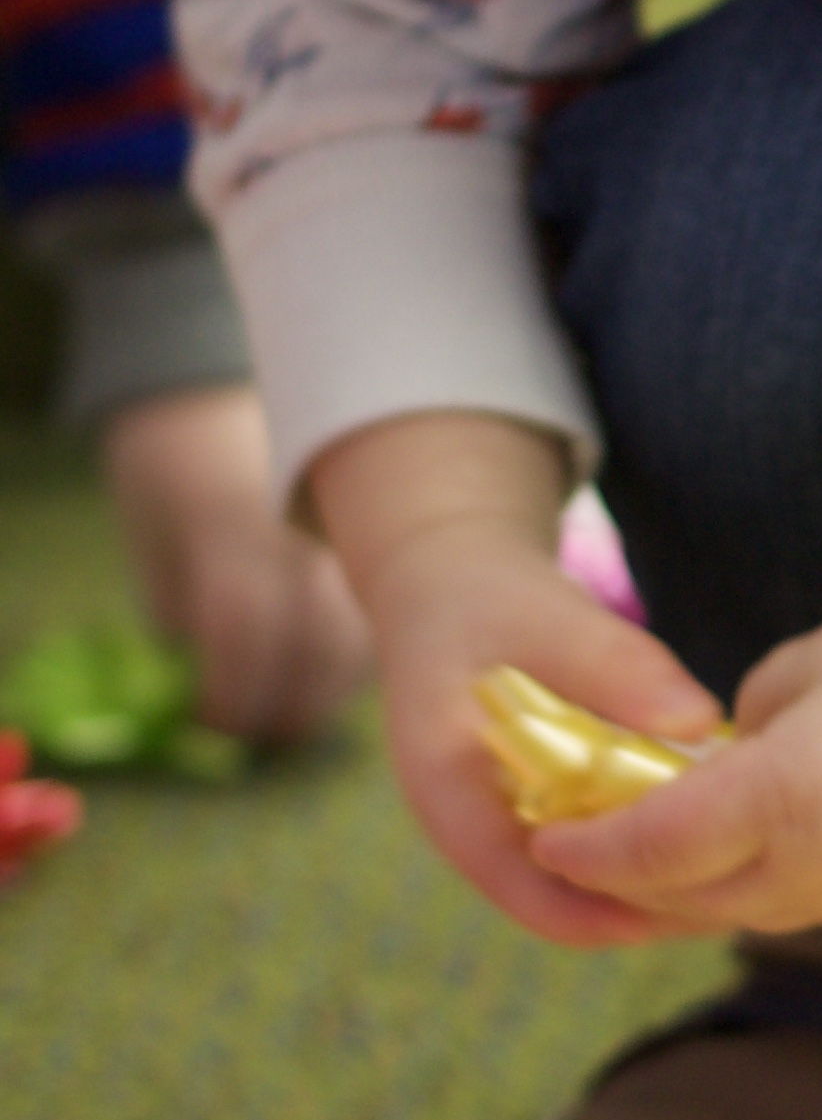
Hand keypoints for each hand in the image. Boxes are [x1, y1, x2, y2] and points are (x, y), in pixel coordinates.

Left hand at [98, 383, 373, 742]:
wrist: (227, 388)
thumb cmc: (171, 462)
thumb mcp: (150, 532)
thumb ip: (176, 610)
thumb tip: (200, 691)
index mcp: (230, 521)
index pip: (244, 621)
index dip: (229, 687)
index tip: (209, 721)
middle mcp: (300, 531)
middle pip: (315, 645)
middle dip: (281, 708)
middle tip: (247, 731)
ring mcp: (343, 538)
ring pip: (357, 641)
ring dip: (321, 694)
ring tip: (284, 711)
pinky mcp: (372, 546)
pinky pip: (372, 623)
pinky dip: (347, 661)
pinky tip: (319, 671)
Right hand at [311, 409, 727, 947]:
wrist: (446, 583)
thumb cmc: (488, 597)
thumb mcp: (547, 619)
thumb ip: (615, 667)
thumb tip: (701, 721)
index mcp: (448, 795)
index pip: (525, 891)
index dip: (606, 916)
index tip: (692, 905)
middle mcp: (474, 827)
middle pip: (563, 901)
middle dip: (648, 905)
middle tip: (741, 889)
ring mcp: (506, 822)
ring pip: (584, 882)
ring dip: (654, 879)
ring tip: (742, 864)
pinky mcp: (540, 807)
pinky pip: (595, 843)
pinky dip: (647, 839)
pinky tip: (711, 823)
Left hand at [523, 588, 821, 937]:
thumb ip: (761, 706)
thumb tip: (738, 744)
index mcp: (779, 802)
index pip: (644, 843)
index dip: (583, 843)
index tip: (545, 834)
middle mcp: (808, 874)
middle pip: (678, 900)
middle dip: (617, 880)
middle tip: (578, 847)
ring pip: (739, 911)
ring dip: (686, 889)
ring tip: (653, 849)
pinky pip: (802, 903)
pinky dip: (757, 883)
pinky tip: (752, 846)